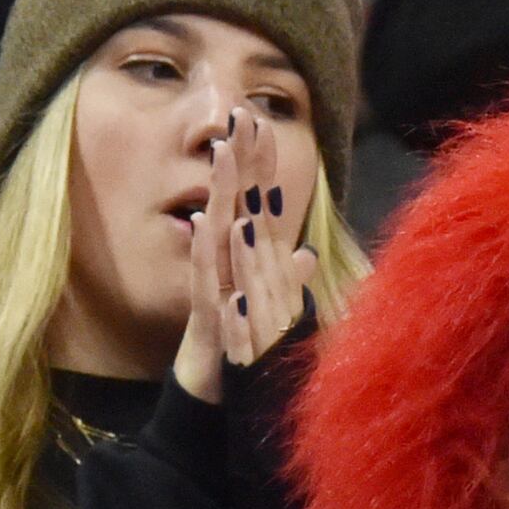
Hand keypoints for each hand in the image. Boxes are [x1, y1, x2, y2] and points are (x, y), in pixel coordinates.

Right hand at [169, 108, 319, 404]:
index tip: (263, 120)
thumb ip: (287, 280)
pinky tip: (205, 226)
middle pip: (233, 204)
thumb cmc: (241, 348)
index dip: (259, 165)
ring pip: (215, 233)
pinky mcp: (205, 315)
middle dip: (237, 161)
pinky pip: (202, 280)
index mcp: (245, 263)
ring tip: (222, 155)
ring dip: (218, 195)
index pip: (253, 204)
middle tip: (241, 114)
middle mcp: (225, 266)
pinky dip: (205, 254)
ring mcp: (213, 287)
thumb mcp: (272, 313)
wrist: (215, 393)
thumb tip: (307, 253)